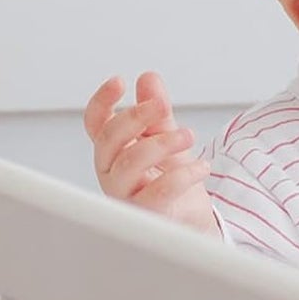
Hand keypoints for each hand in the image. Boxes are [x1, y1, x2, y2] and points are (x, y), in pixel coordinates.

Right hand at [83, 72, 217, 235]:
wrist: (191, 221)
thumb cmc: (173, 181)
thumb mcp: (168, 138)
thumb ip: (158, 111)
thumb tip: (148, 78)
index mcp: (114, 152)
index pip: (96, 125)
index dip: (101, 103)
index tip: (119, 81)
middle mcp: (113, 173)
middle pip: (109, 139)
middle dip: (135, 117)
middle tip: (162, 105)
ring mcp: (125, 196)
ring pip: (130, 163)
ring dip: (162, 143)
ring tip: (189, 135)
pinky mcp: (146, 215)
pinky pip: (158, 192)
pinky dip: (183, 175)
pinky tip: (202, 167)